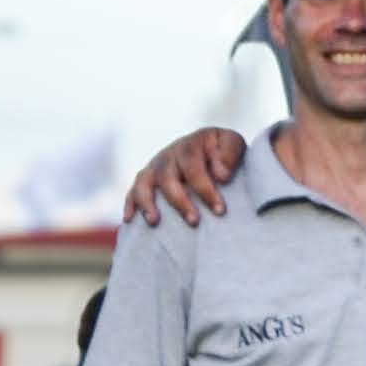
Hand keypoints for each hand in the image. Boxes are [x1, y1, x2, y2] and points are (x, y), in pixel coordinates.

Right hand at [120, 128, 248, 227]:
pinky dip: (130, 204)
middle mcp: (170, 153)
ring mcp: (156, 166)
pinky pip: (133, 191)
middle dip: (180, 200)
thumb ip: (231, 154)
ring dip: (147, 202)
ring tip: (154, 221)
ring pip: (144, 182)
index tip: (220, 210)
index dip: (204, 187)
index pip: (192, 164)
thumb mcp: (234, 146)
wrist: (214, 151)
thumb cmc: (226, 153)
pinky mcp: (147, 179)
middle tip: (194, 222)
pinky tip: (131, 220)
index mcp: (192, 143)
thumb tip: (221, 175)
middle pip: (167, 175)